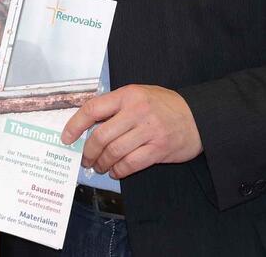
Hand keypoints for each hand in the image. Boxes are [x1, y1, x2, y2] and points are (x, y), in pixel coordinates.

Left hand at [61, 84, 202, 179]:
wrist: (199, 117)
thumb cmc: (164, 105)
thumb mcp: (138, 95)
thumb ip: (115, 106)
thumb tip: (88, 124)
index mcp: (127, 95)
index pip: (92, 109)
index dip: (75, 125)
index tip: (66, 138)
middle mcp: (136, 112)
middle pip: (101, 136)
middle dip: (88, 152)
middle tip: (85, 159)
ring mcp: (149, 131)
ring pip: (114, 152)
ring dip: (102, 163)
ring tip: (99, 167)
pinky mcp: (159, 149)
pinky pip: (131, 163)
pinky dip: (119, 170)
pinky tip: (116, 171)